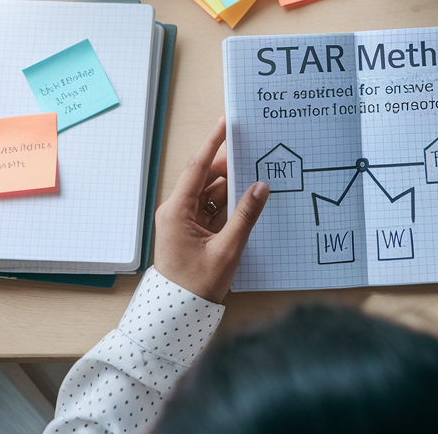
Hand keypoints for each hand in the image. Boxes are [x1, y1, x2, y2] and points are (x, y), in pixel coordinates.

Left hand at [153, 117, 268, 302]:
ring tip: (255, 176)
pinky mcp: (191, 231)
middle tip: (251, 152)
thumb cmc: (196, 285)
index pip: (197, 168)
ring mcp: (183, 221)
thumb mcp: (226, 249)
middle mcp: (176, 211)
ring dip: (231, 186)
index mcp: (176, 211)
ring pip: (210, 193)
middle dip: (228, 166)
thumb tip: (260, 187)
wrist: (179, 313)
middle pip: (204, 178)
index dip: (213, 144)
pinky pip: (211, 208)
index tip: (225, 123)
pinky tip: (247, 200)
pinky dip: (228, 203)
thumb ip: (245, 216)